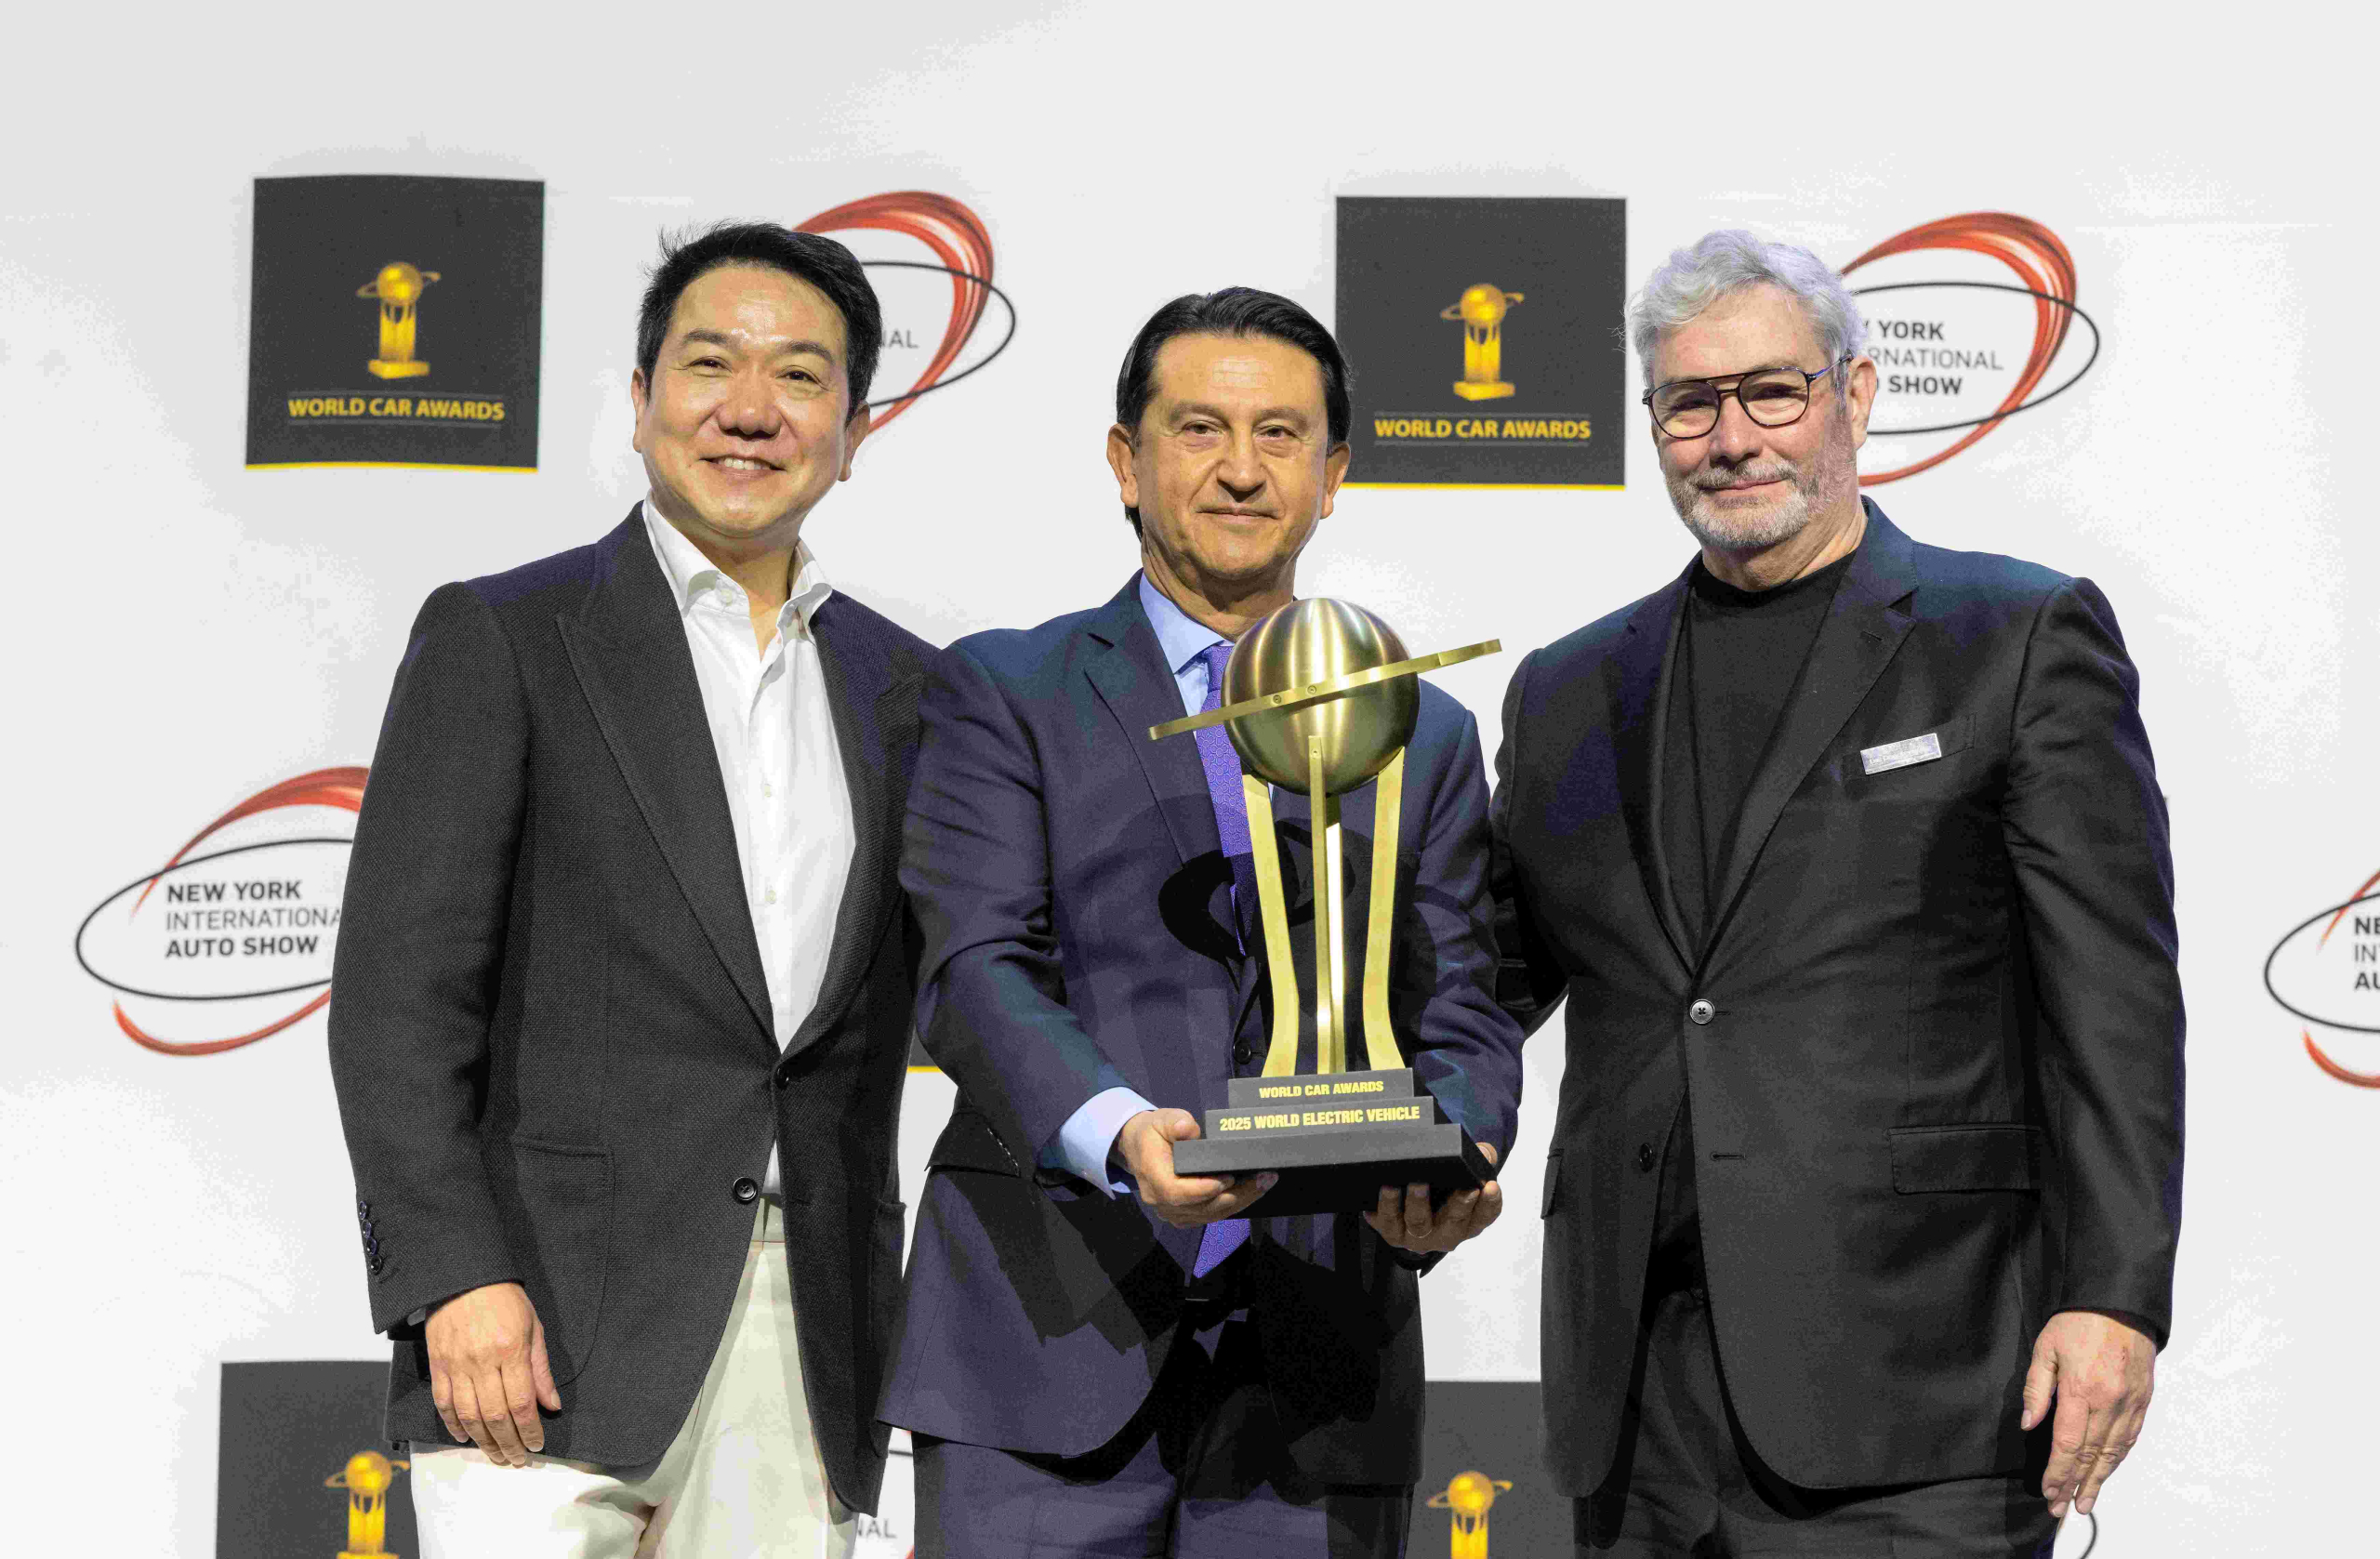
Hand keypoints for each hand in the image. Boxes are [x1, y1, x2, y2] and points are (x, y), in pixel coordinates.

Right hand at [425, 1281, 561, 1466]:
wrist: (463, 1277)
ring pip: (468, 1416)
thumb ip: (541, 1369)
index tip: (536, 1444)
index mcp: (511, 1351)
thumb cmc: (504, 1299)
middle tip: (517, 1460)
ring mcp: (457, 1365)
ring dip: (483, 1442)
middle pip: (495, 1416)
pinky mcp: (438, 1365)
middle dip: (508, 1444)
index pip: (521, 1403)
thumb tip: (551, 1405)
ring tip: (496, 1455)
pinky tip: (465, 1437)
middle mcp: (482, 1362)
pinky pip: (444, 1403)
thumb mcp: (533, 1327)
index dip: (529, 1430)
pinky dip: (454, 1425)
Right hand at [1115, 1109, 1276, 1228]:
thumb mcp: (1162, 1120)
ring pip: (1210, 1215)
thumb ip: (1175, 1123)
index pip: (1177, 1192)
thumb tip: (1189, 1129)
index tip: (1228, 1178)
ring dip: (1240, 1201)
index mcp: (1153, 1177)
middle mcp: (1161, 1202)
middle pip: (1201, 1208)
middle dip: (1236, 1196)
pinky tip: (1252, 1191)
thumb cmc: (1154, 1133)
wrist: (1141, 1149)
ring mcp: (1173, 1213)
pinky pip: (1211, 1216)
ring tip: (1265, 1183)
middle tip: (1264, 1179)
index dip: (1203, 1190)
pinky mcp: (1185, 1215)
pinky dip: (1233, 1205)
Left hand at [1363, 1142, 1502, 1252]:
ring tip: (1417, 1184)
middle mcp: (1445, 1235)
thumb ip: (1478, 1160)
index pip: (1485, 1216)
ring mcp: (1418, 1237)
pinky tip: (1387, 1188)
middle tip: (1465, 1188)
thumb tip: (1482, 1151)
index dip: (1491, 1203)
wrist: (1408, 1209)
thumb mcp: (1462, 1175)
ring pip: (1419, 1224)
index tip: (1491, 1186)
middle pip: (1455, 1223)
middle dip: (1461, 1205)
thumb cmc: (1442, 1189)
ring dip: (1419, 1203)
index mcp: (1468, 1222)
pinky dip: (1387, 1206)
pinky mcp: (1392, 1232)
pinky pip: (1388, 1222)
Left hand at [2021, 1309, 2154, 1516]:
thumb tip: (2029, 1425)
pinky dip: (2117, 1460)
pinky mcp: (2143, 1401)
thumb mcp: (2045, 1348)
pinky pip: (2129, 1438)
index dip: (2058, 1472)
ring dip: (2098, 1481)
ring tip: (2084, 1503)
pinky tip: (2106, 1473)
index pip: (2068, 1444)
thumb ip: (2036, 1388)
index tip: (2048, 1491)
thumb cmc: (2078, 1322)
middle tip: (2062, 1509)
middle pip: (2091, 1456)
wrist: (2121, 1304)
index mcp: (2081, 1390)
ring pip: (2113, 1453)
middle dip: (2074, 1485)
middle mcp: (2109, 1402)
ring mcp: (2130, 1403)